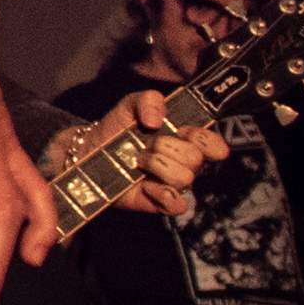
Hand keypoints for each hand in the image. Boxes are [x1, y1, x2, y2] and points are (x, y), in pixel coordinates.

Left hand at [97, 90, 227, 216]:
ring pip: (185, 178)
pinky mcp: (160, 203)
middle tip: (147, 144)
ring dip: (158, 166)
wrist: (91, 151)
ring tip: (139, 161)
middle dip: (167, 147)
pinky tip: (145, 185)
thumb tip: (156, 120)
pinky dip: (162, 193)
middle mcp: (183, 162)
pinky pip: (177, 204)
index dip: (205, 139)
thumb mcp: (131, 104)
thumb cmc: (117, 128)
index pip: (211, 142)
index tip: (186, 132)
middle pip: (195, 158)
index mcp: (184, 138)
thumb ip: (149, 99)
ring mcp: (173, 183)